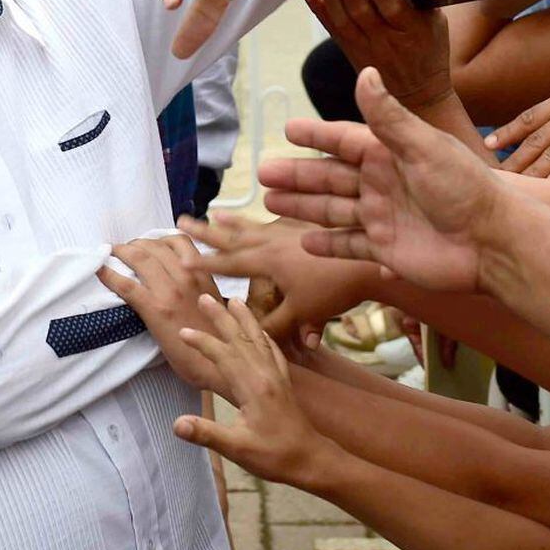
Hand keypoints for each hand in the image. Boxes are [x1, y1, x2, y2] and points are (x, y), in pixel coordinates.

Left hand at [97, 235, 224, 391]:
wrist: (215, 363)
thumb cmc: (216, 337)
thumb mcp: (214, 302)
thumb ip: (199, 284)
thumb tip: (182, 277)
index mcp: (202, 274)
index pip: (178, 241)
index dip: (157, 239)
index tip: (147, 244)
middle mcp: (187, 277)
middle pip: (155, 247)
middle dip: (136, 244)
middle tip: (124, 249)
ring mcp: (170, 292)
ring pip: (141, 258)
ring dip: (122, 252)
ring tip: (112, 253)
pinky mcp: (155, 309)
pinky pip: (128, 285)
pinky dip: (110, 274)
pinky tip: (100, 270)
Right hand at [171, 296, 338, 486]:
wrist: (311, 460)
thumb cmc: (274, 456)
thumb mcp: (237, 449)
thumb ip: (207, 434)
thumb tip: (176, 424)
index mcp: (253, 387)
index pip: (223, 356)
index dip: (202, 342)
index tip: (183, 330)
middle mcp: (266, 374)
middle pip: (240, 339)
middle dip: (221, 317)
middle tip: (205, 296)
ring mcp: (277, 376)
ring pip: (258, 339)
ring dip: (244, 319)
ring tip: (234, 300)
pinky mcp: (284, 382)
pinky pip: (273, 351)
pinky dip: (264, 336)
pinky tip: (261, 331)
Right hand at [179, 215, 379, 335]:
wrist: (369, 265)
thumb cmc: (334, 289)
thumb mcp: (301, 312)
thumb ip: (273, 325)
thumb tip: (250, 336)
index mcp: (267, 259)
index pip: (227, 262)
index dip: (203, 263)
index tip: (179, 259)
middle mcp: (274, 240)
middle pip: (234, 235)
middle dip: (207, 231)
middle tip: (182, 220)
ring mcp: (291, 232)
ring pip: (255, 225)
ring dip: (233, 221)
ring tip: (216, 214)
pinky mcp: (307, 229)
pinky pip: (278, 224)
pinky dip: (264, 221)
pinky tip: (265, 219)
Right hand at [261, 68, 508, 290]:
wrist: (493, 242)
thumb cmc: (465, 188)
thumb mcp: (424, 145)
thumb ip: (389, 116)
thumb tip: (365, 71)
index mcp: (390, 153)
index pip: (344, 139)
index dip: (316, 134)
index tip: (288, 128)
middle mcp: (382, 182)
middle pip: (330, 176)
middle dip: (297, 174)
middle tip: (263, 171)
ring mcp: (383, 216)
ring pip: (332, 209)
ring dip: (303, 205)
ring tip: (271, 201)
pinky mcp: (387, 249)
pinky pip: (349, 245)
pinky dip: (328, 245)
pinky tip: (304, 242)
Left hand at [303, 0, 452, 109]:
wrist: (418, 92)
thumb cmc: (429, 50)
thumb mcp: (435, 21)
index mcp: (410, 28)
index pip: (389, 3)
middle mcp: (385, 40)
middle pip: (359, 9)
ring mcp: (365, 48)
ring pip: (341, 18)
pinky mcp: (351, 52)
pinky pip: (331, 29)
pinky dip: (317, 9)